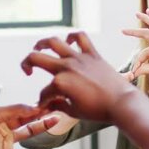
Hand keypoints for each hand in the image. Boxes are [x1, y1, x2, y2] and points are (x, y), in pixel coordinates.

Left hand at [0, 105, 57, 148]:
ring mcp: (6, 148)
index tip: (46, 103)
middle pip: (27, 123)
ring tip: (55, 122)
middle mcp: (3, 134)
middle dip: (41, 116)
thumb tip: (33, 107)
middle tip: (54, 109)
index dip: (33, 108)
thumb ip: (14, 109)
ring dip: (42, 131)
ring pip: (29, 141)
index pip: (21, 112)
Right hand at [21, 32, 139, 122]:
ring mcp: (79, 58)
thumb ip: (58, 105)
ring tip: (39, 48)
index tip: (46, 105)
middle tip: (28, 71)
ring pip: (54, 41)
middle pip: (36, 58)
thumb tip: (48, 104)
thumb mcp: (74, 112)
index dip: (42, 100)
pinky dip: (72, 36)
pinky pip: (81, 37)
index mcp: (60, 83)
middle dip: (26, 64)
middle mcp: (66, 67)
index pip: (44, 92)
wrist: (122, 103)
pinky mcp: (92, 54)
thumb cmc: (99, 111)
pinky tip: (68, 42)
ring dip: (42, 43)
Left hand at [122, 9, 148, 80]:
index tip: (134, 72)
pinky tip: (148, 11)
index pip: (145, 54)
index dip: (138, 63)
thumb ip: (146, 68)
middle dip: (135, 32)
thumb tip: (135, 72)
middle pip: (146, 35)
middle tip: (124, 30)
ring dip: (144, 19)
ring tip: (137, 14)